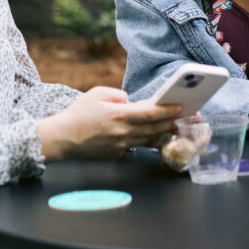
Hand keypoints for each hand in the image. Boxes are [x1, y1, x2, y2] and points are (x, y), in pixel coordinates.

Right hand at [37, 87, 181, 160]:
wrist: (62, 139)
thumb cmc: (78, 114)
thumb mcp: (97, 94)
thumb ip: (118, 95)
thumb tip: (132, 101)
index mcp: (118, 115)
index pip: (150, 113)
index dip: (168, 110)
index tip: (181, 106)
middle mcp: (122, 132)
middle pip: (155, 128)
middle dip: (172, 122)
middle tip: (186, 117)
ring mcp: (120, 146)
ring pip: (149, 140)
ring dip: (164, 133)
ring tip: (176, 126)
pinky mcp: (117, 155)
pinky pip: (136, 146)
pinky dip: (146, 141)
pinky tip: (155, 135)